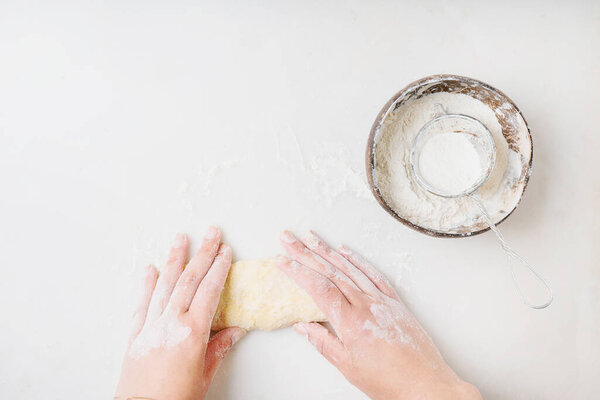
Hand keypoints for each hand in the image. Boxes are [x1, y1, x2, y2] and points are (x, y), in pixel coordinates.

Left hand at [115, 227, 244, 399]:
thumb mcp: (205, 375)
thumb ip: (219, 348)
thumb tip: (235, 330)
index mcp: (191, 333)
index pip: (209, 291)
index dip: (219, 268)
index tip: (225, 251)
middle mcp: (170, 324)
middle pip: (189, 280)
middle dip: (202, 253)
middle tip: (210, 232)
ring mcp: (150, 327)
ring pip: (164, 285)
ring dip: (174, 259)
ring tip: (180, 238)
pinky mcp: (135, 335)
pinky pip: (142, 303)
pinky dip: (146, 284)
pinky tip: (150, 268)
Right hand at [276, 231, 481, 399]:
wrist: (426, 384)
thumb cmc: (389, 381)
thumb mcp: (348, 367)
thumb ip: (323, 342)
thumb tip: (303, 326)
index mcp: (351, 322)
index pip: (318, 287)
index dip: (298, 271)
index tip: (281, 260)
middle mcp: (366, 305)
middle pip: (330, 271)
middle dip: (306, 252)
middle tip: (288, 238)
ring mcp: (381, 301)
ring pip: (350, 268)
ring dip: (327, 251)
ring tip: (311, 238)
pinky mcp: (394, 302)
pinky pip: (373, 274)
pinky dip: (357, 260)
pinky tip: (345, 251)